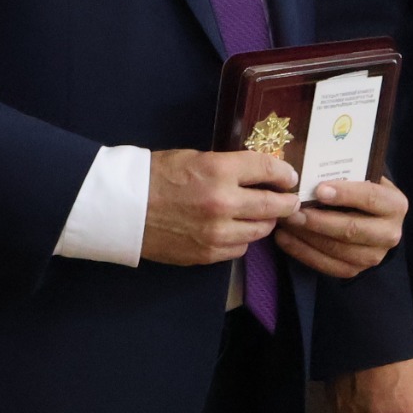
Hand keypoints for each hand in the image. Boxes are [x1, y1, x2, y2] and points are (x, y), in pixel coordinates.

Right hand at [141, 149, 297, 266]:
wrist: (123, 207)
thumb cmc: (156, 175)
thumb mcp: (196, 158)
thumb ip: (230, 167)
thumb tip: (260, 174)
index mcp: (219, 171)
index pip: (268, 169)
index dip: (284, 173)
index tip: (289, 177)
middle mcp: (223, 203)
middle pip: (273, 206)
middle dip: (285, 202)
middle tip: (288, 200)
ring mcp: (217, 233)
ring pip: (260, 231)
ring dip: (264, 222)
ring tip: (260, 215)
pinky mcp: (208, 254)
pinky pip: (240, 249)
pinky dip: (242, 238)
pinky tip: (234, 229)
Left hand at [273, 176, 406, 279]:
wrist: (373, 219)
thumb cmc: (361, 191)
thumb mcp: (362, 178)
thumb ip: (346, 176)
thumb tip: (310, 171)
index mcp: (395, 205)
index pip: (370, 198)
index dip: (345, 194)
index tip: (318, 190)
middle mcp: (390, 233)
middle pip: (351, 229)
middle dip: (319, 220)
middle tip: (293, 210)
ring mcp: (374, 256)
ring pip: (337, 249)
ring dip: (306, 236)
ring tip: (285, 222)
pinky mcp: (356, 270)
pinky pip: (327, 266)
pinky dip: (302, 252)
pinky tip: (284, 238)